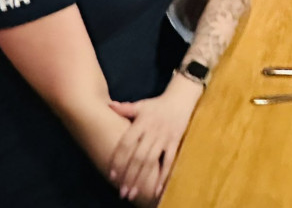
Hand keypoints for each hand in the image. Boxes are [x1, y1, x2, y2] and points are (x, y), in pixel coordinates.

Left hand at [108, 74, 201, 201]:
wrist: (182, 98)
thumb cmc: (158, 104)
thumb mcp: (141, 104)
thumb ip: (125, 108)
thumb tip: (109, 106)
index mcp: (142, 123)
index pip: (127, 143)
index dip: (118, 159)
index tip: (112, 175)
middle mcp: (152, 132)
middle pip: (139, 157)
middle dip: (129, 175)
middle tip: (122, 192)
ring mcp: (165, 138)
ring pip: (152, 162)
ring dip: (142, 179)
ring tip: (134, 193)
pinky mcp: (175, 142)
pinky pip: (169, 161)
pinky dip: (163, 176)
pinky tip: (157, 189)